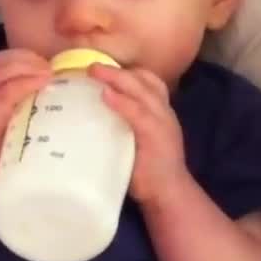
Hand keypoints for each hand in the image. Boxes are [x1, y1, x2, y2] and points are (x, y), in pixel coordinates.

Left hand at [0, 49, 52, 183]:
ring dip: (27, 59)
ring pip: (2, 61)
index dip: (25, 83)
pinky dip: (24, 57)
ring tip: (50, 68)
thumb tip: (61, 146)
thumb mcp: (12, 165)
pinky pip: (5, 60)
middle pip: (2, 69)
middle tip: (55, 73)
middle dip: (29, 65)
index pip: (3, 94)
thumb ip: (30, 156)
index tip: (49, 79)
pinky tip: (41, 67)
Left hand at [89, 64, 188, 204]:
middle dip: (117, 71)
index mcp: (161, 112)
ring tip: (94, 72)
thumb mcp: (139, 142)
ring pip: (141, 90)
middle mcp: (164, 111)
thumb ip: (124, 127)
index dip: (128, 72)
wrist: (169, 193)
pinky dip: (121, 101)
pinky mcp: (154, 134)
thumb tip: (94, 118)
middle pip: (143, 80)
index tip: (104, 67)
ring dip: (116, 78)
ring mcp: (161, 121)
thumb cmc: (149, 172)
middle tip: (92, 67)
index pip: (148, 82)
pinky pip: (137, 112)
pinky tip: (106, 95)